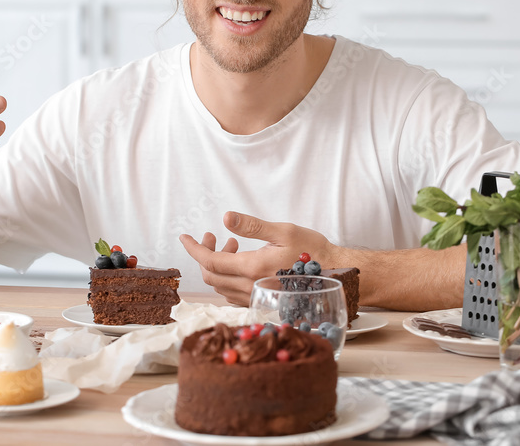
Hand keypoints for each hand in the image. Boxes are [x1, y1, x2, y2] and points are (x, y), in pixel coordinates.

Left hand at [180, 211, 337, 304]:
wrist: (335, 275)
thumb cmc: (313, 251)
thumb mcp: (283, 231)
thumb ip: (252, 226)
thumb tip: (225, 218)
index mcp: (252, 268)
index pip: (210, 261)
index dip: (194, 248)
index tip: (184, 236)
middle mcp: (250, 287)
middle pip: (211, 276)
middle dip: (205, 254)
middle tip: (214, 236)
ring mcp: (255, 298)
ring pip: (221, 286)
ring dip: (219, 265)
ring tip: (234, 245)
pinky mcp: (261, 302)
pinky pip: (232, 294)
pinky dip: (228, 276)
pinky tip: (241, 262)